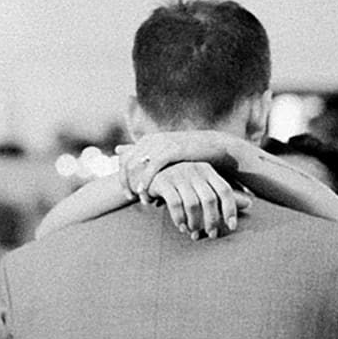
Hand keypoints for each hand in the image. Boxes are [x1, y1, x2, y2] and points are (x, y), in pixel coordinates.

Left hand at [118, 131, 234, 198]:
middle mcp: (151, 140)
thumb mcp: (168, 155)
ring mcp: (160, 143)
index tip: (127, 193)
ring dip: (134, 183)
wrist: (216, 147)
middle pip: (126, 162)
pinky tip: (145, 193)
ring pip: (135, 165)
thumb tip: (122, 152)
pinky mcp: (172, 150)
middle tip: (129, 198)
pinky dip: (146, 181)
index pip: (124, 158)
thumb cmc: (191, 154)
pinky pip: (152, 167)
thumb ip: (148, 156)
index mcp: (148, 140)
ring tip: (139, 198)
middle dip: (124, 181)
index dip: (122, 176)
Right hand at [145, 162, 251, 238]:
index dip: (230, 209)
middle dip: (212, 220)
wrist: (148, 172)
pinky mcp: (163, 182)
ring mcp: (178, 174)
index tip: (231, 226)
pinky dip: (179, 219)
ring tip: (195, 233)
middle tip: (212, 234)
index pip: (224, 190)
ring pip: (192, 203)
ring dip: (195, 222)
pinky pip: (175, 204)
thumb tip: (250, 203)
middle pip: (210, 199)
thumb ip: (223, 195)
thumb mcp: (203, 185)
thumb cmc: (181, 182)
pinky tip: (182, 227)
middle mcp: (195, 169)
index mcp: (207, 170)